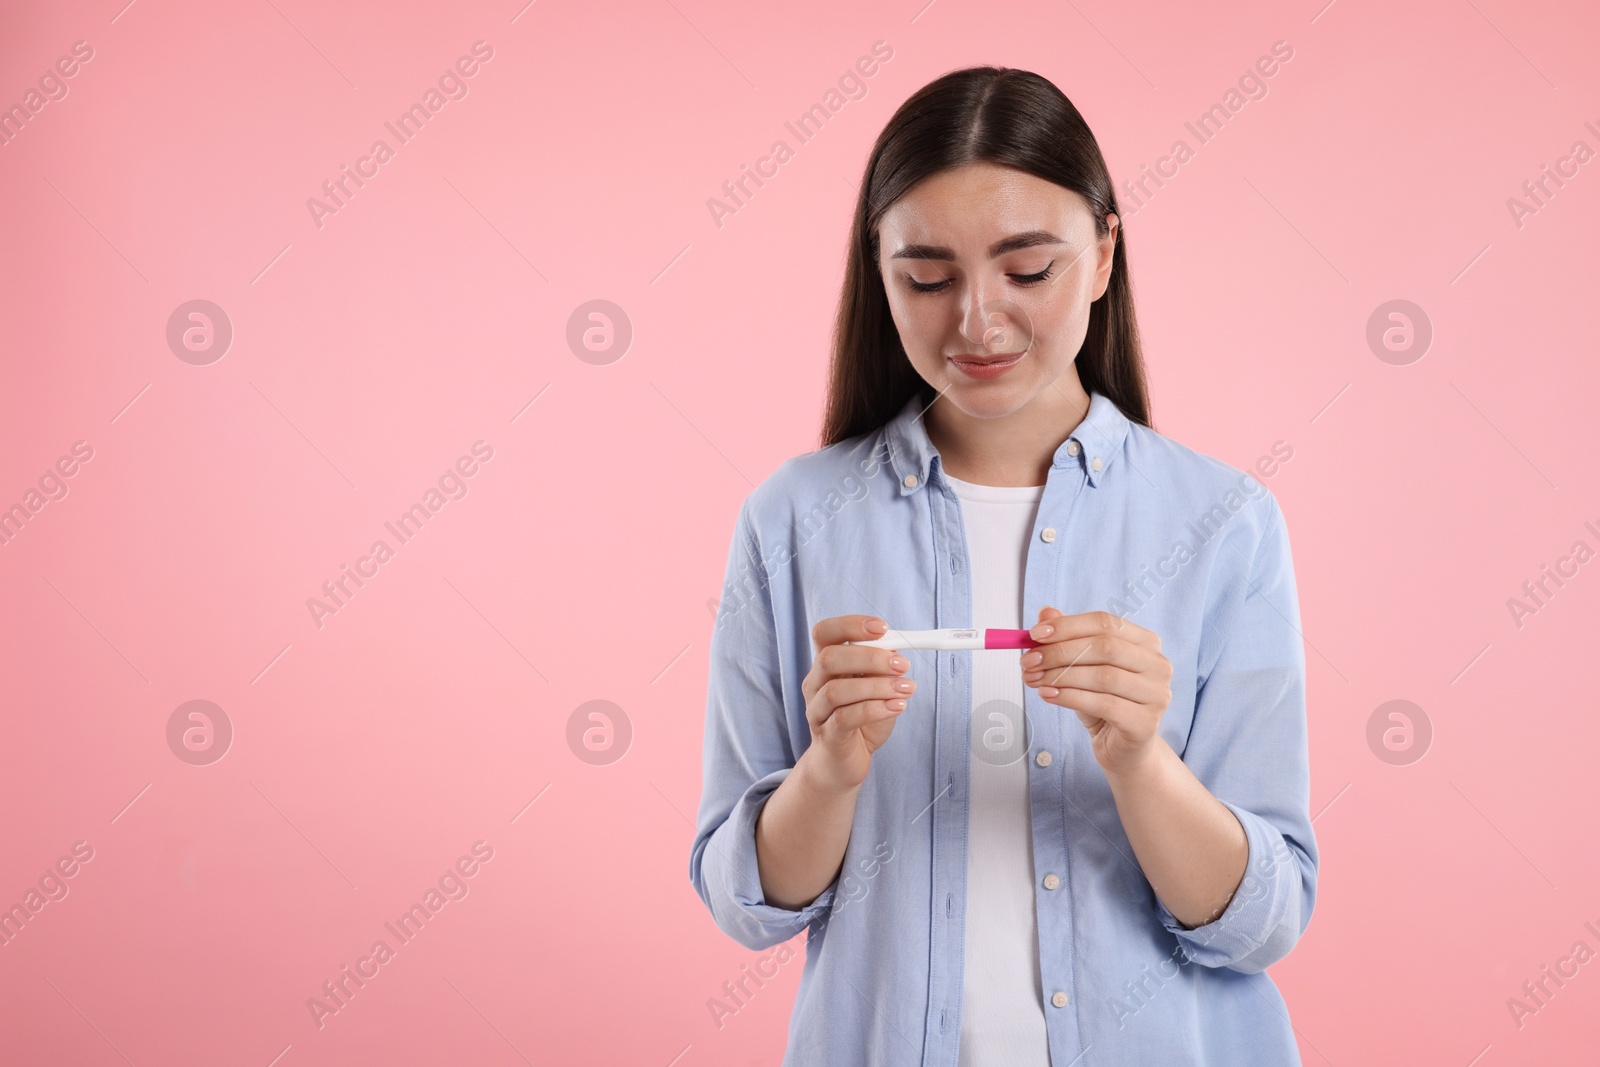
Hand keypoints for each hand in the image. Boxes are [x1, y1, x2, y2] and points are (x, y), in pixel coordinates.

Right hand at [800, 615, 916, 793]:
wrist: (843, 763)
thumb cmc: (861, 720)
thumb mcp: (876, 688)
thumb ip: (883, 669)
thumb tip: (899, 650)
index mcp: (825, 665)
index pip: (824, 633)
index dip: (850, 625)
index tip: (883, 628)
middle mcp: (815, 684)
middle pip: (829, 658)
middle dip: (870, 657)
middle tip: (902, 664)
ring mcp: (817, 711)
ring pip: (836, 690)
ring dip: (876, 686)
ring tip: (906, 689)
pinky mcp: (827, 736)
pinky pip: (845, 718)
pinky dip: (875, 709)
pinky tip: (897, 707)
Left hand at [1020, 606, 1172, 777]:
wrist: (1122, 749)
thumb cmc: (1103, 703)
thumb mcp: (1083, 668)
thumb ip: (1068, 639)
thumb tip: (1045, 612)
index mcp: (1146, 643)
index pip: (1105, 623)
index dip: (1068, 626)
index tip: (1035, 633)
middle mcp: (1158, 665)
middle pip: (1105, 648)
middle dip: (1060, 652)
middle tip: (1029, 660)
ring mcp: (1156, 695)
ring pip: (1103, 677)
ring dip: (1061, 676)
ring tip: (1034, 679)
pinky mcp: (1145, 724)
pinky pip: (1104, 705)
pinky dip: (1071, 698)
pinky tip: (1048, 696)